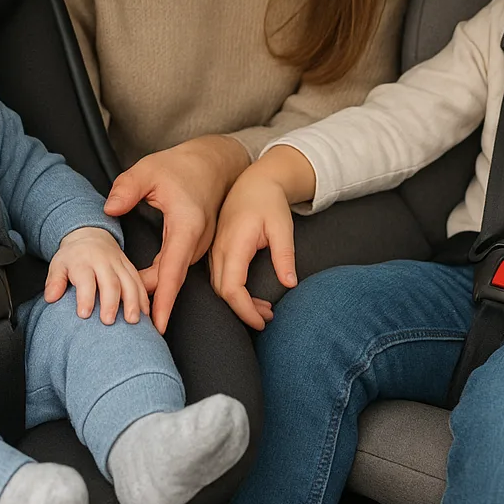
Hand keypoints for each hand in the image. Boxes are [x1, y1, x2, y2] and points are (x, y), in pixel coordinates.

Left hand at [45, 226, 148, 323]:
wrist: (90, 236)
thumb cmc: (73, 257)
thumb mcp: (58, 265)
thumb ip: (55, 281)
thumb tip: (50, 298)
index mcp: (84, 261)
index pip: (85, 279)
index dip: (85, 297)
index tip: (84, 314)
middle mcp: (104, 261)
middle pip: (110, 282)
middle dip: (111, 302)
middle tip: (108, 321)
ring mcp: (120, 264)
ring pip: (130, 282)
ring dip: (133, 302)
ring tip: (132, 320)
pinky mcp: (130, 267)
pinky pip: (140, 282)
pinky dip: (144, 298)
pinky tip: (146, 313)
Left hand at [104, 134, 249, 333]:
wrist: (212, 163)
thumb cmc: (180, 166)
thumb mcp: (148, 169)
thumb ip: (127, 188)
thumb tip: (109, 209)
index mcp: (187, 226)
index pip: (173, 271)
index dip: (165, 300)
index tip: (157, 325)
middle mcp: (197, 241)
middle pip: (172, 280)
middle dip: (153, 303)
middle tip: (124, 323)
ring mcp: (199, 245)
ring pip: (174, 276)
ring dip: (154, 292)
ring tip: (129, 311)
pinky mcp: (195, 245)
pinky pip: (176, 268)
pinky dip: (160, 280)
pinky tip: (141, 289)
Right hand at [210, 146, 315, 329]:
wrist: (255, 182)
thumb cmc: (269, 202)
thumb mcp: (282, 227)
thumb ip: (284, 255)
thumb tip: (289, 283)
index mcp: (235, 243)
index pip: (232, 288)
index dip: (245, 310)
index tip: (263, 322)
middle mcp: (219, 248)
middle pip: (223, 292)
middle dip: (244, 311)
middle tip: (268, 318)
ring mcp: (214, 249)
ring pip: (219, 286)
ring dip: (239, 302)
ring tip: (264, 310)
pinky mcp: (216, 249)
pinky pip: (219, 277)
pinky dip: (233, 291)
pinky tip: (251, 295)